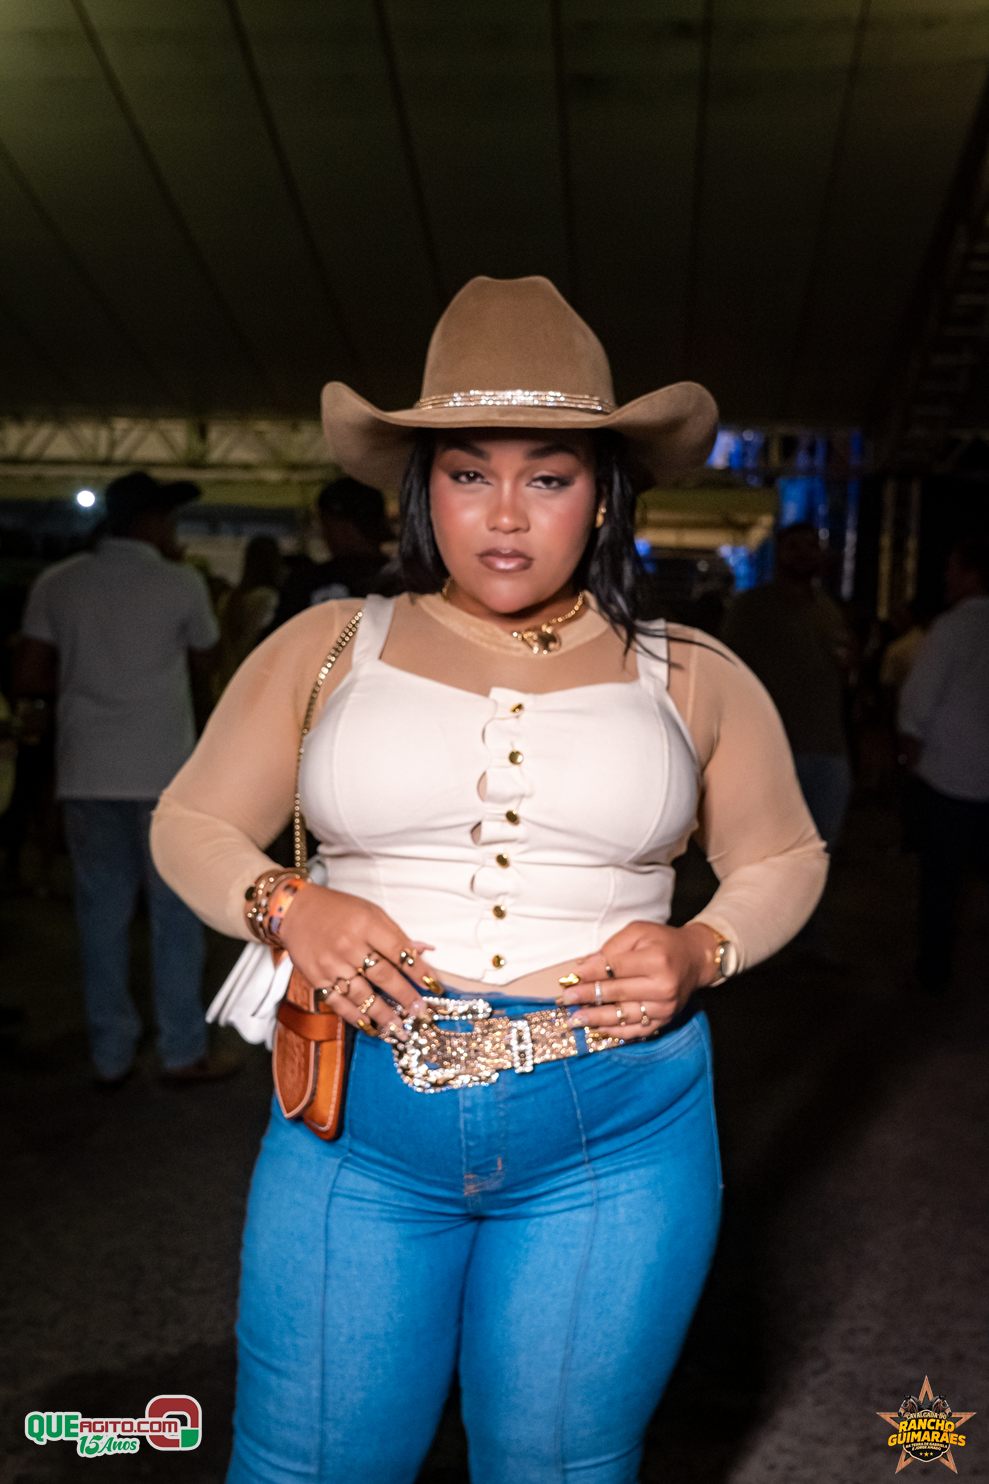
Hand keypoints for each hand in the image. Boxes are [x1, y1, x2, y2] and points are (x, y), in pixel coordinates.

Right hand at [277, 884, 439, 1040]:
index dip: (419, 971)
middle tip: (421, 1013)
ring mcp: (331, 963)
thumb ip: (395, 934)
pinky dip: (355, 1016)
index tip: (434, 986)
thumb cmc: (339, 910)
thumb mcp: (370, 912)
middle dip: (405, 997)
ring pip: (362, 994)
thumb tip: (424, 951)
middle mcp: (349, 945)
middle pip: (383, 976)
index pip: (399, 951)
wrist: (296, 910)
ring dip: (383, 1015)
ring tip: (399, 1029)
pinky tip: (370, 1026)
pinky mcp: (316, 978)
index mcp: (367, 924)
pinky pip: (338, 1002)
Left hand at [557, 921, 715, 1041]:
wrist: (695, 959)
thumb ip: (611, 948)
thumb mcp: (638, 932)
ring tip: (576, 1020)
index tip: (570, 978)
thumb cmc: (662, 942)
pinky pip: (636, 1030)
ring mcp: (665, 1007)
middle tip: (567, 1000)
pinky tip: (597, 1030)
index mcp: (656, 960)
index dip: (590, 974)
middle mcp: (663, 986)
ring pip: (624, 1016)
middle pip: (617, 993)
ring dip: (597, 1019)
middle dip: (588, 997)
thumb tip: (584, 967)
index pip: (615, 969)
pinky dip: (615, 1031)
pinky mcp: (665, 1020)